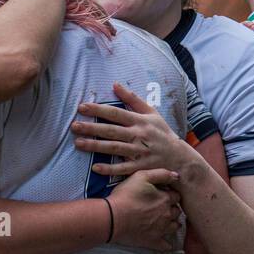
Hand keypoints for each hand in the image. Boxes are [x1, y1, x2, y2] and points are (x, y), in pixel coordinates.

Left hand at [71, 83, 196, 176]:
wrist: (180, 158)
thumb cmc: (162, 133)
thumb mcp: (151, 113)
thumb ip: (133, 99)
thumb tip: (115, 84)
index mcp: (140, 121)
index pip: (116, 113)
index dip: (98, 110)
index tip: (81, 107)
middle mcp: (138, 135)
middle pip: (111, 131)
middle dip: (91, 128)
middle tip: (74, 126)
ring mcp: (139, 152)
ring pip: (114, 148)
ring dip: (95, 146)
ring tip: (78, 143)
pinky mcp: (140, 167)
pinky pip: (122, 168)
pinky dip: (109, 169)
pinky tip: (95, 167)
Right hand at [106, 169, 182, 251]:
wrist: (112, 217)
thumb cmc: (125, 196)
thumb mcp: (141, 176)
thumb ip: (161, 174)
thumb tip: (177, 176)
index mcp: (166, 199)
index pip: (176, 196)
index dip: (169, 194)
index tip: (161, 194)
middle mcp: (167, 215)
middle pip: (177, 211)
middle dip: (171, 208)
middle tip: (161, 207)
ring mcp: (161, 230)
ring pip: (174, 227)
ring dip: (171, 223)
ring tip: (163, 221)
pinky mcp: (153, 241)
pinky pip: (166, 246)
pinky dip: (167, 244)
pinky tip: (165, 242)